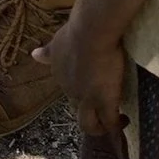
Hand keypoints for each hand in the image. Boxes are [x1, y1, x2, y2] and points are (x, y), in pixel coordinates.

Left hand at [32, 15, 125, 140]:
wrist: (91, 33)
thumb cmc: (77, 32)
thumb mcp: (58, 42)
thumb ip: (48, 52)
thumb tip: (34, 54)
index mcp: (61, 76)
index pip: (70, 91)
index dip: (81, 95)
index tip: (92, 92)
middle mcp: (71, 91)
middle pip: (77, 111)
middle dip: (89, 114)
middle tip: (103, 113)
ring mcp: (87, 98)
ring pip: (89, 124)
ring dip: (100, 127)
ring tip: (114, 122)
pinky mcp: (104, 101)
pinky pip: (110, 121)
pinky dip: (116, 126)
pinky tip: (124, 122)